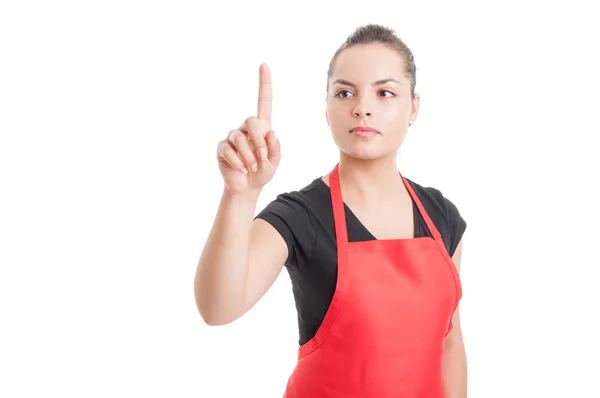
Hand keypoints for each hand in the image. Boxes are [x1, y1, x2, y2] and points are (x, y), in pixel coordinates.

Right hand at [216, 63, 280, 193]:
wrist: (247, 187)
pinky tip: (241, 169)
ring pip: (240, 139)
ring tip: (252, 167)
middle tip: (262, 157)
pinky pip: (229, 150)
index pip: (263, 102)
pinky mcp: (222, 148)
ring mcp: (233, 137)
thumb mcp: (275, 161)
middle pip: (251, 120)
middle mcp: (246, 128)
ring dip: (249, 156)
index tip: (264, 65)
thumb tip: (270, 133)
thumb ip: (276, 148)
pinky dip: (238, 162)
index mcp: (262, 127)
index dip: (264, 84)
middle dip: (258, 140)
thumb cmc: (262, 171)